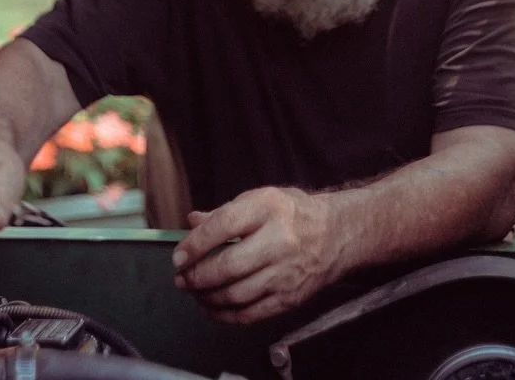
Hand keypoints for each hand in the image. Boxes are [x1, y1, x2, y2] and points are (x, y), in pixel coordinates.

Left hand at [171, 187, 337, 324]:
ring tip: (195, 292)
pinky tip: (212, 308)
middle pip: (228, 266)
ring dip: (206, 298)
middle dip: (196, 277)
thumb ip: (224, 212)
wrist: (336, 235)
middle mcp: (280, 240)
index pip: (223, 226)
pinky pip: (250, 314)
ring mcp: (286, 272)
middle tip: (182, 279)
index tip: (178, 256)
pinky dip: (225, 315)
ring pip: (236, 294)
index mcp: (269, 208)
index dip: (195, 244)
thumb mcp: (261, 199)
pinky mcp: (290, 298)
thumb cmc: (294, 214)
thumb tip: (192, 222)